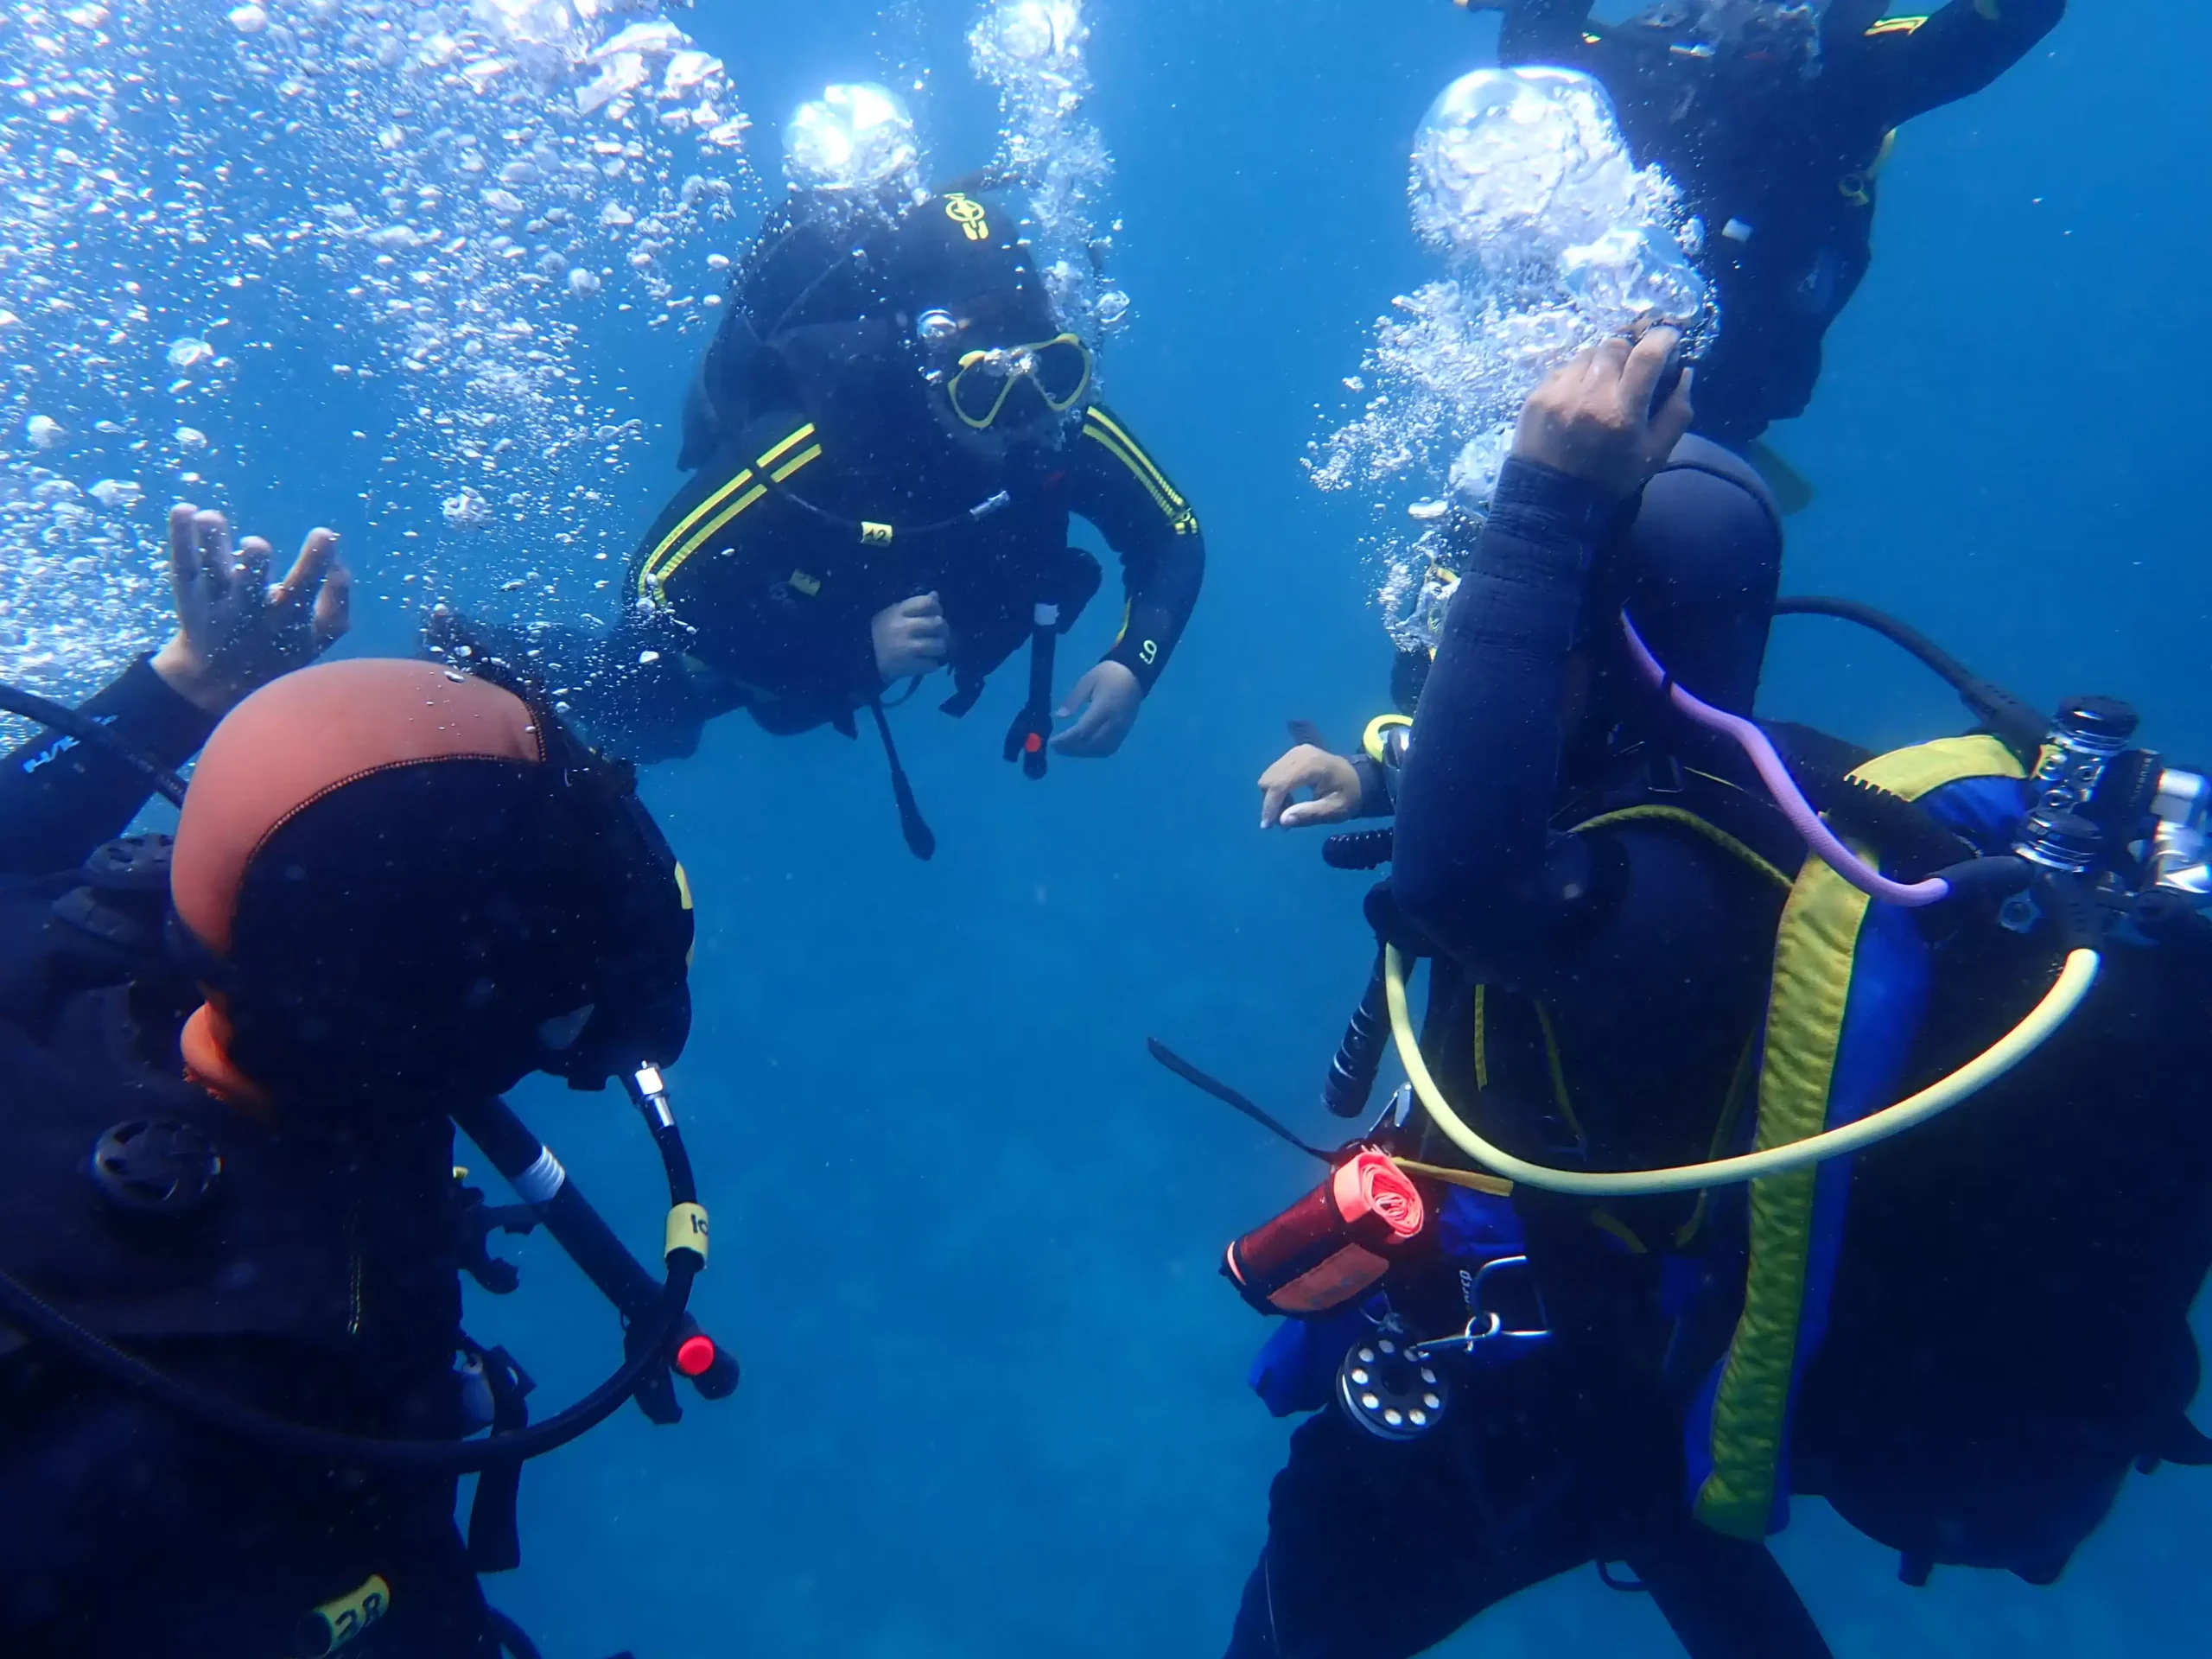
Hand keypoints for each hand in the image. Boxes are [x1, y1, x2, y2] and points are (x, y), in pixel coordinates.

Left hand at [150, 505, 349, 715]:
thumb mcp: (317, 641)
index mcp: (285, 620)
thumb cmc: (277, 652)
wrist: (217, 682)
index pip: (305, 590)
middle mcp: (248, 612)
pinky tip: (183, 509)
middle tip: (255, 547)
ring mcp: (215, 602)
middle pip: (251, 584)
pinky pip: (183, 564)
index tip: (325, 533)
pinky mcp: (188, 595)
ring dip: (211, 541)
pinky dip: (180, 536)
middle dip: (254, 563)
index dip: (317, 561)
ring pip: (212, 569)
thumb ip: (336, 604)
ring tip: (209, 518)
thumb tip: (339, 564)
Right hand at [873, 592, 948, 683]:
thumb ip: (915, 605)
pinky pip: (932, 664)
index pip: (928, 603)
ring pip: (939, 645)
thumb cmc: (880, 632)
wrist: (861, 657)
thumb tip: (935, 595)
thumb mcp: (894, 613)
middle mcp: (904, 627)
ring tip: (933, 650)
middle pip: (938, 624)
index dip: (937, 609)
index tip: (935, 615)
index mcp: (899, 611)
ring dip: (939, 648)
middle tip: (939, 635)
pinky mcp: (908, 666)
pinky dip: (931, 664)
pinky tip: (924, 662)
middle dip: (943, 630)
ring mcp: (907, 648)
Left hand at [1051, 660, 1141, 757]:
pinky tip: (1082, 749)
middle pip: (1091, 744)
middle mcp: (1114, 723)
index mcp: (1104, 707)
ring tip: (1065, 750)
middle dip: (1071, 749)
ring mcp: (1121, 729)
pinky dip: (1093, 752)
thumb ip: (1073, 700)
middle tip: (1055, 748)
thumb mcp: (1087, 681)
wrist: (1134, 675)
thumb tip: (1059, 716)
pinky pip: (1108, 749)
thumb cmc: (1108, 675)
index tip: (1052, 741)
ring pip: (1100, 750)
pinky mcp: (1124, 732)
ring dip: (1081, 753)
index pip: (1083, 730)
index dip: (1066, 739)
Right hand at [1259, 744, 1361, 828]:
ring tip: (1289, 811)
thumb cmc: (1348, 795)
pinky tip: (1289, 800)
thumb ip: (1310, 815)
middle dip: (1270, 803)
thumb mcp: (1336, 810)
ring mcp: (1294, 752)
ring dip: (1272, 798)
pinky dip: (1275, 790)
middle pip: (1269, 779)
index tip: (1268, 826)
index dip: (1270, 805)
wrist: (1356, 778)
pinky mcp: (1291, 754)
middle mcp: (1299, 753)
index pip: (1280, 783)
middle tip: (1283, 822)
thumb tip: (1282, 820)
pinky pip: (1273, 774)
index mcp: (1313, 765)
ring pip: (1268, 777)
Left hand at [1510, 327, 1693, 497]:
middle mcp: (1590, 395)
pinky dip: (1577, 375)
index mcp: (1623, 412)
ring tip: (1603, 386)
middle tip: (1631, 368)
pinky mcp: (1537, 395)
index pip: (1647, 355)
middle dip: (1629, 351)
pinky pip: (1564, 368)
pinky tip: (1578, 397)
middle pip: (1615, 346)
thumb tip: (1685, 373)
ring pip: (1588, 353)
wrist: (1551, 499)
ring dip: (1601, 362)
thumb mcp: (1655, 453)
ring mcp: (1559, 393)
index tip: (1668, 337)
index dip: (1662, 338)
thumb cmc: (1610, 478)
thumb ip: (1677, 412)